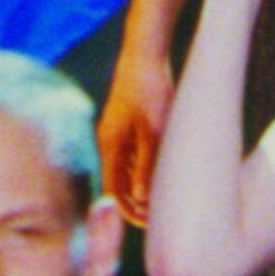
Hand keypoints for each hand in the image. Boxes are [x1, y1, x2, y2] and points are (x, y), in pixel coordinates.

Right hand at [99, 35, 172, 226]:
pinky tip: (163, 174)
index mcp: (110, 145)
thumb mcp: (155, 132)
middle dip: (136, 203)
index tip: (150, 224)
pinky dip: (144, 170)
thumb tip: (142, 198)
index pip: (112, 191)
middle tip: (159, 218)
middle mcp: (109, 141)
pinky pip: (132, 156)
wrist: (146, 51)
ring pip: (126, 170)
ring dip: (141, 187)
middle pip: (117, 184)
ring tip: (165, 201)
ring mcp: (116, 131)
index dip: (129, 211)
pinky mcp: (127, 123)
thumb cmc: (152, 90)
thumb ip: (147, 165)